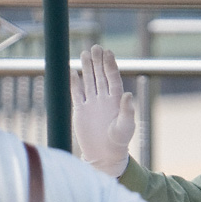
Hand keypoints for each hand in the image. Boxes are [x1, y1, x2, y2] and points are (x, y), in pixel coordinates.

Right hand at [71, 45, 134, 176]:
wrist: (103, 154)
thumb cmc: (118, 142)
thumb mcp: (125, 127)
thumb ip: (127, 111)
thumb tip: (128, 94)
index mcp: (116, 101)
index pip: (113, 78)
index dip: (110, 65)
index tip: (108, 52)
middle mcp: (104, 99)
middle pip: (100, 76)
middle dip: (98, 62)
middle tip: (95, 47)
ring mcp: (92, 103)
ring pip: (88, 81)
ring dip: (87, 68)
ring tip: (85, 53)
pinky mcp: (81, 109)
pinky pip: (76, 92)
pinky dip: (74, 82)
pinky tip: (72, 71)